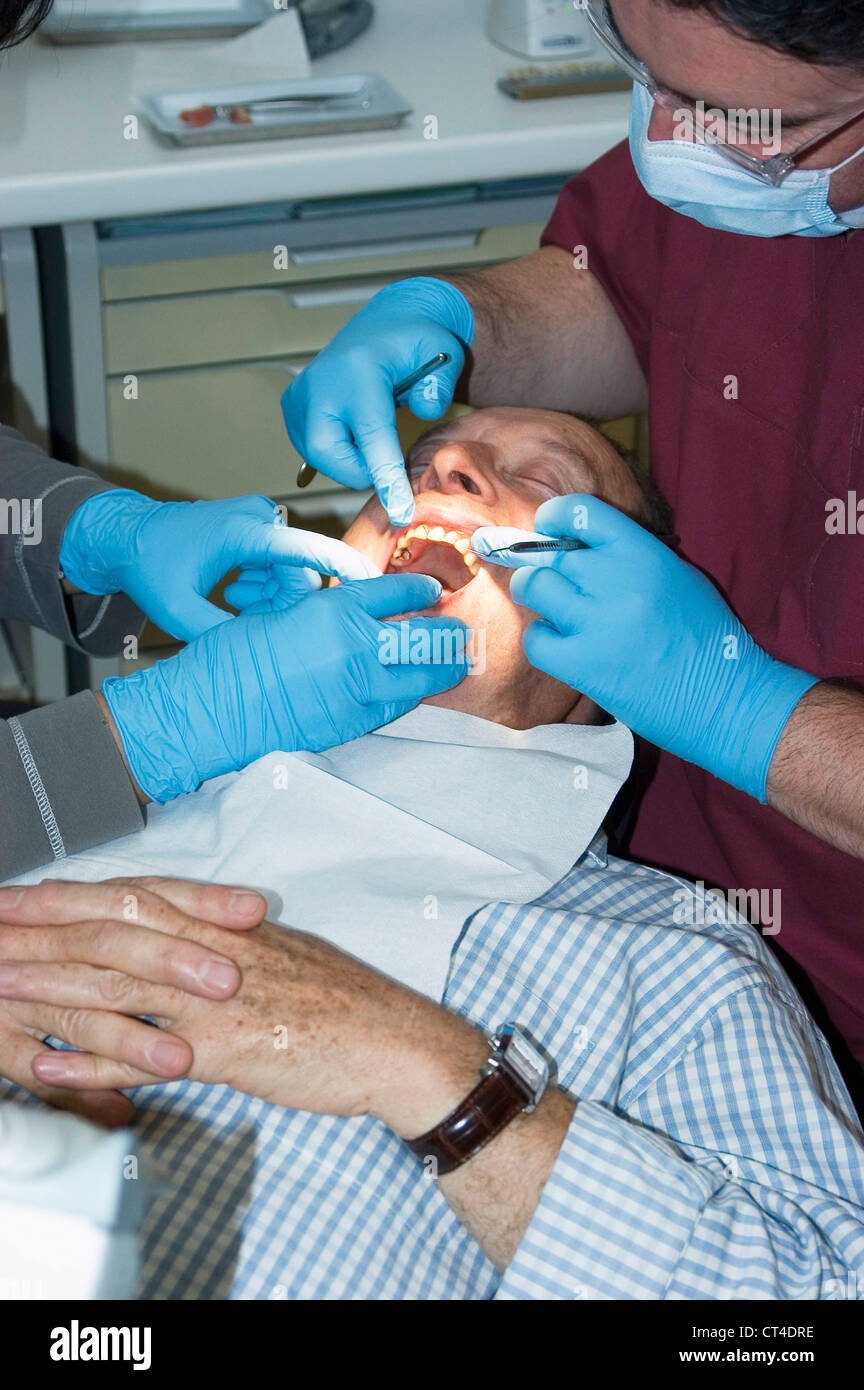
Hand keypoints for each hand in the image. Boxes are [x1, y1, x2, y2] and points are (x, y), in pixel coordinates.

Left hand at [0, 878, 485, 1133]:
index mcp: (228, 926)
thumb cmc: (346, 1002)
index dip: (73, 893)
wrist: (395, 1041)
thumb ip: (228, 947)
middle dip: (43, 926)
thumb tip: (188, 945)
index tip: (25, 892)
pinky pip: (141, 1057)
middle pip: (112, 930)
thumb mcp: (284, 954)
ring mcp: (215, 1000)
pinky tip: (44, 1069)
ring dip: (48, 986)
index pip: (136, 898)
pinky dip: (86, 1064)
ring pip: (115, 986)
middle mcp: (214, 952)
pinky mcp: (223, 1050)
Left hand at [59, 490, 379, 641]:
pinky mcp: (257, 526)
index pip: (309, 549)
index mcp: (244, 532)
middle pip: (300, 569)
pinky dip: (266, 584)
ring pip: (291, 568)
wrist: (127, 536)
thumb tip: (260, 661)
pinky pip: (280, 562)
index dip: (346, 567)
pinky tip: (236, 594)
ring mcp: (259, 519)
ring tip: (231, 602)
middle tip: (246, 617)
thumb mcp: (178, 612)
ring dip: (272, 594)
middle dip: (285, 601)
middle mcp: (259, 518)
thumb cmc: (148, 566)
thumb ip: (222, 636)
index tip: (376, 584)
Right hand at [101, 573, 470, 802]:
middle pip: (421, 640)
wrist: (207, 711)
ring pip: (417, 681)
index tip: (432, 595)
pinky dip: (406, 699)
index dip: (419, 594)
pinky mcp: (347, 726)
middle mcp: (354, 649)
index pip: (395, 595)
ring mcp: (355, 692)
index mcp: (333, 611)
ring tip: (456, 665)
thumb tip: (346, 613)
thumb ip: (319, 612)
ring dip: (440, 672)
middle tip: (460, 635)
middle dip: (446, 637)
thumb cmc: (228, 658)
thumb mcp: (277, 614)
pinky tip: (412, 694)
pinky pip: (390, 710)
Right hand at [282, 277, 473, 524]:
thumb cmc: (413, 341)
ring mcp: (300, 395)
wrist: (385, 323)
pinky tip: (354, 432)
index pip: (372, 437)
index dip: (386, 478)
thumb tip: (424, 411)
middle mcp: (321, 384)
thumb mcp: (441, 353)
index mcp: (359, 372)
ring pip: (319, 457)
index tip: (400, 510)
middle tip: (386, 457)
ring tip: (371, 434)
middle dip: (362, 470)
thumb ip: (438, 387)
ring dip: (349, 460)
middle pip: (332, 456)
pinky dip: (336, 452)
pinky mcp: (291, 406)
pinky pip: (311, 449)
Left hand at [478, 495, 816, 801]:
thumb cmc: (706, 637)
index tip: (548, 530)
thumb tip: (578, 546)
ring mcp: (597, 622)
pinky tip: (560, 646)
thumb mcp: (678, 576)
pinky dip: (541, 640)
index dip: (554, 517)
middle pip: (550, 553)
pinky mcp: (583, 664)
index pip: (581, 511)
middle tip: (548, 580)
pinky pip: (536, 639)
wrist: (725, 698)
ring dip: (535, 596)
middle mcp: (617, 579)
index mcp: (644, 552)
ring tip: (552, 610)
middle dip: (540, 563)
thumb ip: (631, 556)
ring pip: (534, 587)